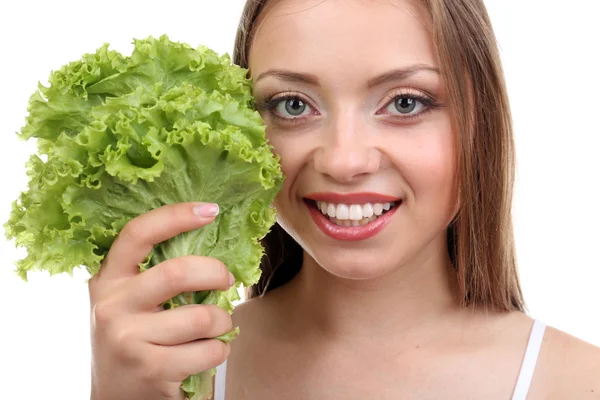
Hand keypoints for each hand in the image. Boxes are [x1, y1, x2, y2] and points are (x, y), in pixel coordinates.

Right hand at [89, 202, 233, 399]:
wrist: (116, 398)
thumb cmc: (135, 339)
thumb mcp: (131, 302)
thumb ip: (156, 273)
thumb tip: (210, 239)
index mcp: (108, 279)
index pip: (137, 234)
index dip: (175, 216)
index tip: (210, 210)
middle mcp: (112, 306)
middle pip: (178, 272)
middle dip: (217, 273)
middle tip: (227, 280)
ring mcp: (129, 339)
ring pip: (203, 316)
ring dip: (223, 321)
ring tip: (216, 327)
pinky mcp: (151, 369)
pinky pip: (210, 350)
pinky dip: (220, 350)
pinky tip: (207, 351)